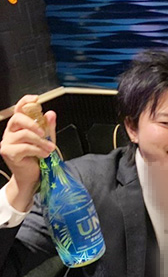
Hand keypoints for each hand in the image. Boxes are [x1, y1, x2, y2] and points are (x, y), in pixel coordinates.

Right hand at [0, 95, 56, 210]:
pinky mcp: (9, 153)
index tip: (36, 99)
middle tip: (44, 133)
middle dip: (33, 124)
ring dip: (41, 141)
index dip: (26, 101)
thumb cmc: (36, 158)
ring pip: (24, 134)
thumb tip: (51, 114)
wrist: (31, 177)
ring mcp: (7, 142)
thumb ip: (48, 128)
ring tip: (50, 148)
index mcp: (18, 126)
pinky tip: (44, 154)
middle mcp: (10, 132)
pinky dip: (38, 150)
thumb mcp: (46, 140)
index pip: (18, 109)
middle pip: (18, 119)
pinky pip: (25, 147)